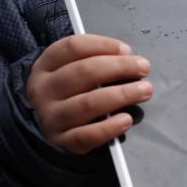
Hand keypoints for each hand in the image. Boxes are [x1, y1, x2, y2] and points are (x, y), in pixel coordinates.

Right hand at [26, 34, 152, 154]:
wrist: (41, 129)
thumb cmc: (66, 93)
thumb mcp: (69, 70)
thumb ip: (94, 60)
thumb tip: (127, 58)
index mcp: (46, 66)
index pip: (73, 47)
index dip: (103, 45)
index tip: (127, 49)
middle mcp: (44, 90)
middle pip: (83, 72)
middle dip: (119, 67)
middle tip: (144, 67)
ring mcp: (51, 117)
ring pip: (88, 103)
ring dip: (122, 95)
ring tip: (145, 90)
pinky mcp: (61, 142)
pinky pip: (86, 136)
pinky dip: (108, 128)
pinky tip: (126, 120)